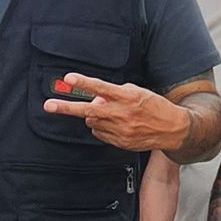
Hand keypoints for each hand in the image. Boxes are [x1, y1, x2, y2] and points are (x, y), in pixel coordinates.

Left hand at [43, 73, 186, 150]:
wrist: (172, 129)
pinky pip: (99, 133)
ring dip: (93, 116)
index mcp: (127, 97)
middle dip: (66, 107)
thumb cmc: (154, 106)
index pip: (101, 88)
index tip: (69, 79)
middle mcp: (122, 114)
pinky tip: (114, 124)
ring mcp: (120, 130)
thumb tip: (96, 99)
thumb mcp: (137, 93)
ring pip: (92, 122)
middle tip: (48, 106)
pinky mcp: (120, 142)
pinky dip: (101, 127)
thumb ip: (115, 94)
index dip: (84, 83)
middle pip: (88, 110)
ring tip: (108, 113)